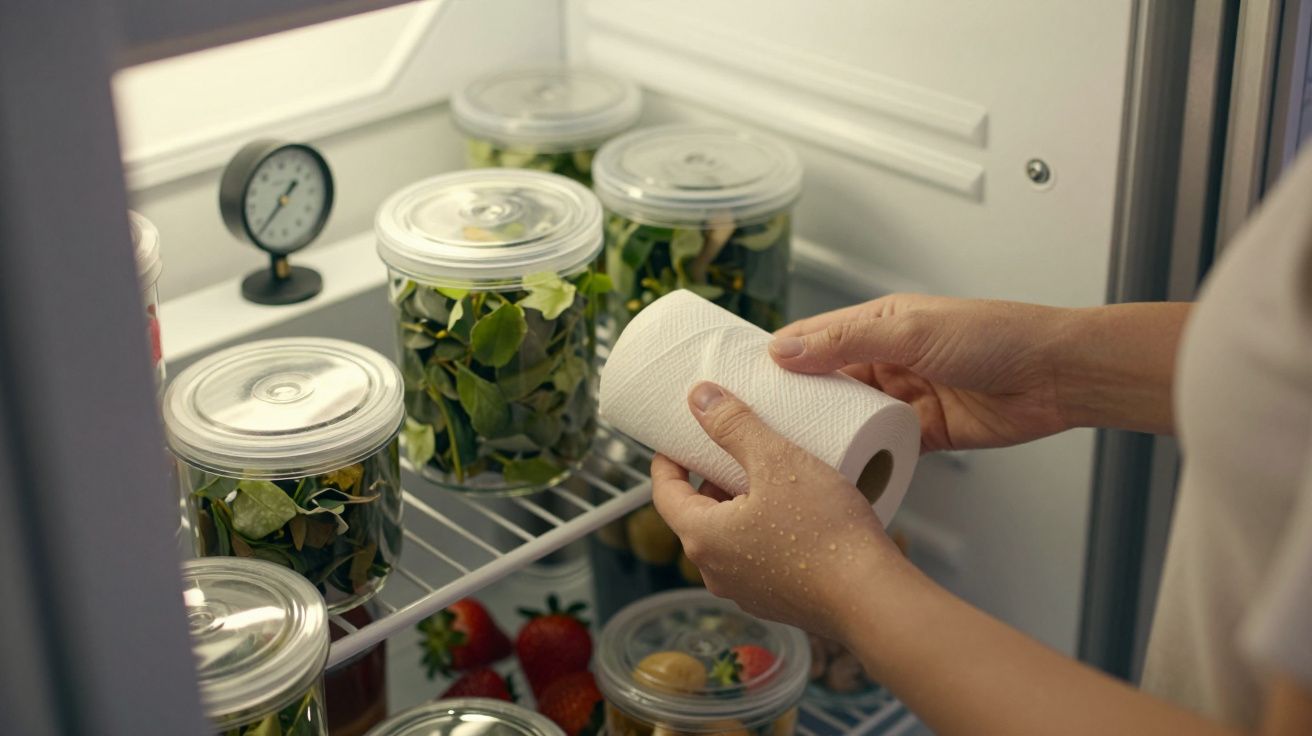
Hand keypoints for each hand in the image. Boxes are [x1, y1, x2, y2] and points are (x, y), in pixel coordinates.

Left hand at [651, 381, 907, 640]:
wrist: (873, 598)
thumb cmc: (825, 532)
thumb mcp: (777, 462)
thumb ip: (734, 426)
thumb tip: (700, 398)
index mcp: (702, 538)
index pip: (664, 493)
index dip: (668, 461)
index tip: (679, 439)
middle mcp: (715, 572)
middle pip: (697, 514)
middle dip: (710, 479)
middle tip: (733, 448)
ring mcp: (745, 591)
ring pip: (728, 537)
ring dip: (740, 505)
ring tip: (770, 475)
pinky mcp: (775, 601)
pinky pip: (756, 558)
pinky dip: (763, 531)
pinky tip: (795, 512)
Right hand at [769, 294, 1074, 451]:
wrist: (1055, 376)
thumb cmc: (994, 336)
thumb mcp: (911, 332)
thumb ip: (846, 343)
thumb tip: (784, 350)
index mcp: (879, 325)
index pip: (814, 339)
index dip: (778, 358)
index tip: (741, 379)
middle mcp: (887, 360)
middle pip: (826, 384)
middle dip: (794, 404)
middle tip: (756, 427)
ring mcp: (905, 398)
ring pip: (849, 419)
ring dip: (825, 434)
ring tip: (789, 454)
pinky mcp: (924, 433)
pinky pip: (881, 447)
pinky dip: (861, 458)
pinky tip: (838, 471)